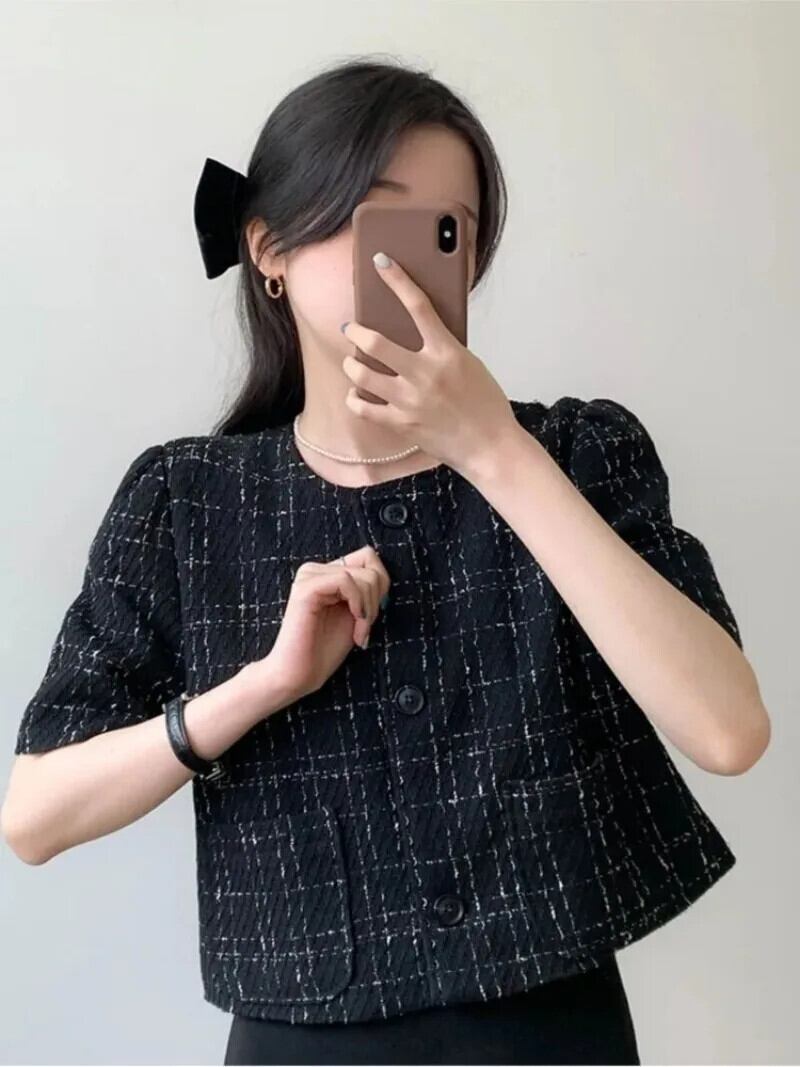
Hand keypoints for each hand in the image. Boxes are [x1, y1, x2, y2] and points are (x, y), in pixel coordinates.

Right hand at [255, 544, 389, 703]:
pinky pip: (345, 581)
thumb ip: (367, 591)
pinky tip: (354, 631)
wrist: (299, 675)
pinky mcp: (306, 588)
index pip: (368, 557)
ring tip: (359, 632)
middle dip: (375, 601)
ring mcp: (308, 576)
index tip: (370, 616)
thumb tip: (381, 573)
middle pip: (369, 566)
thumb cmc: (325, 650)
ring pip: (362, 576)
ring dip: (369, 609)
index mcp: (326, 573)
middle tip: (363, 629)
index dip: (380, 585)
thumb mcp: (356, 614)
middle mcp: (315, 569)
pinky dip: (358, 605)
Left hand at [341, 253, 519, 474]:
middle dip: (356, 331)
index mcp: (447, 352)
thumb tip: (416, 332)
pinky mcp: (401, 424)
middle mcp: (424, 374)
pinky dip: (355, 399)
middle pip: (374, 343)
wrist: (490, 447)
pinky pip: (363, 408)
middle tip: (351, 328)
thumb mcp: (470, 365)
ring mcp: (410, 400)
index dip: (397, 280)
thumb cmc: (485, 404)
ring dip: (352, 364)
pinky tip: (357, 394)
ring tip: (352, 362)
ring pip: (362, 374)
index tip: (381, 263)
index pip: (418, 305)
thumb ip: (443, 348)